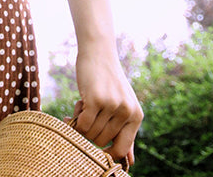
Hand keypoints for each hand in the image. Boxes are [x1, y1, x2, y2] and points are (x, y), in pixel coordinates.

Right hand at [70, 47, 142, 166]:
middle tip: (86, 114)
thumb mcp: (121, 104)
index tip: (94, 148)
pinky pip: (82, 124)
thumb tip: (128, 162)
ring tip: (83, 105)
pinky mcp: (96, 99)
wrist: (98, 51)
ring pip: (91, 133)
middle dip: (90, 132)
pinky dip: (75, 120)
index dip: (106, 154)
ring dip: (82, 123)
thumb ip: (124, 130)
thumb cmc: (107, 79)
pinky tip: (77, 105)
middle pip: (102, 142)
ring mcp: (112, 106)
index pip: (122, 150)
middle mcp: (127, 112)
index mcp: (136, 116)